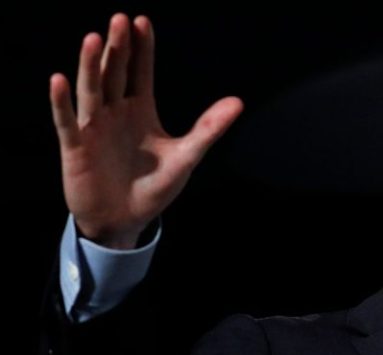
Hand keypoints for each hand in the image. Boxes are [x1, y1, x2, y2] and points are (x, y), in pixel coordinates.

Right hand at [50, 13, 242, 248]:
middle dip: (118, 47)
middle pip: (115, 73)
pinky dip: (63, 103)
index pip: (141, 72)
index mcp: (141, 110)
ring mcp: (94, 128)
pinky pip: (67, 121)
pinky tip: (59, 80)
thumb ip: (209, 129)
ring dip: (91, 65)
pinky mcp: (76, 148)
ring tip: (94, 38)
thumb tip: (238, 102)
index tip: (142, 21)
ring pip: (92, 90)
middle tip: (120, 18)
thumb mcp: (186, 157)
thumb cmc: (154, 188)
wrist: (125, 221)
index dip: (142, 48)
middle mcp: (115, 112)